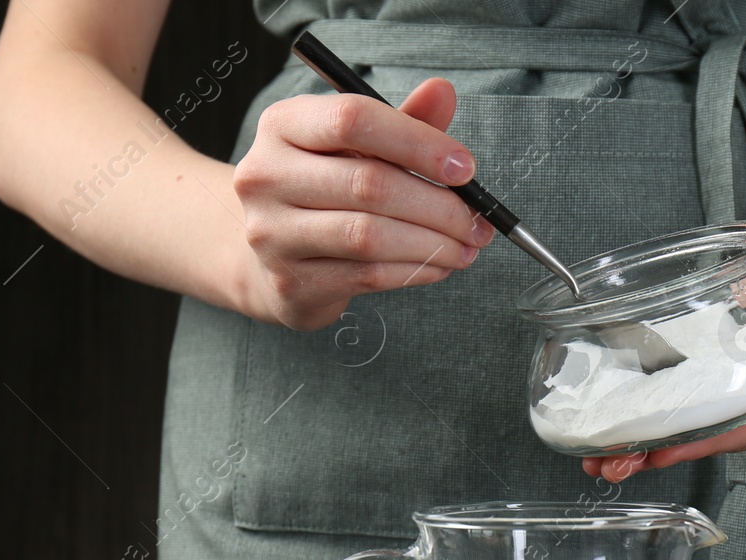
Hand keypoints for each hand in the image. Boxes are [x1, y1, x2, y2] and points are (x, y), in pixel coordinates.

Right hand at [233, 78, 493, 330]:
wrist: (270, 260)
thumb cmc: (326, 191)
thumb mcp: (359, 148)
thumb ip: (402, 123)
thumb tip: (443, 91)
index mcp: (283, 125)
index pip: (354, 120)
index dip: (418, 143)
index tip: (465, 168)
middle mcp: (266, 175)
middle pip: (369, 184)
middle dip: (439, 205)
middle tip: (479, 221)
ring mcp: (272, 233)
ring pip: (369, 236)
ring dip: (433, 243)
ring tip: (467, 246)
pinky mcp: (290, 281)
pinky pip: (367, 276)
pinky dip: (415, 271)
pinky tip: (440, 265)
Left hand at [581, 200, 745, 482]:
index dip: (719, 437)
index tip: (672, 445)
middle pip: (742, 439)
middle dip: (681, 450)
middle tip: (617, 462)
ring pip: (726, 434)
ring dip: (670, 446)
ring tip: (611, 458)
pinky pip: (722, 415)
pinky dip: (680, 426)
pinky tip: (637, 436)